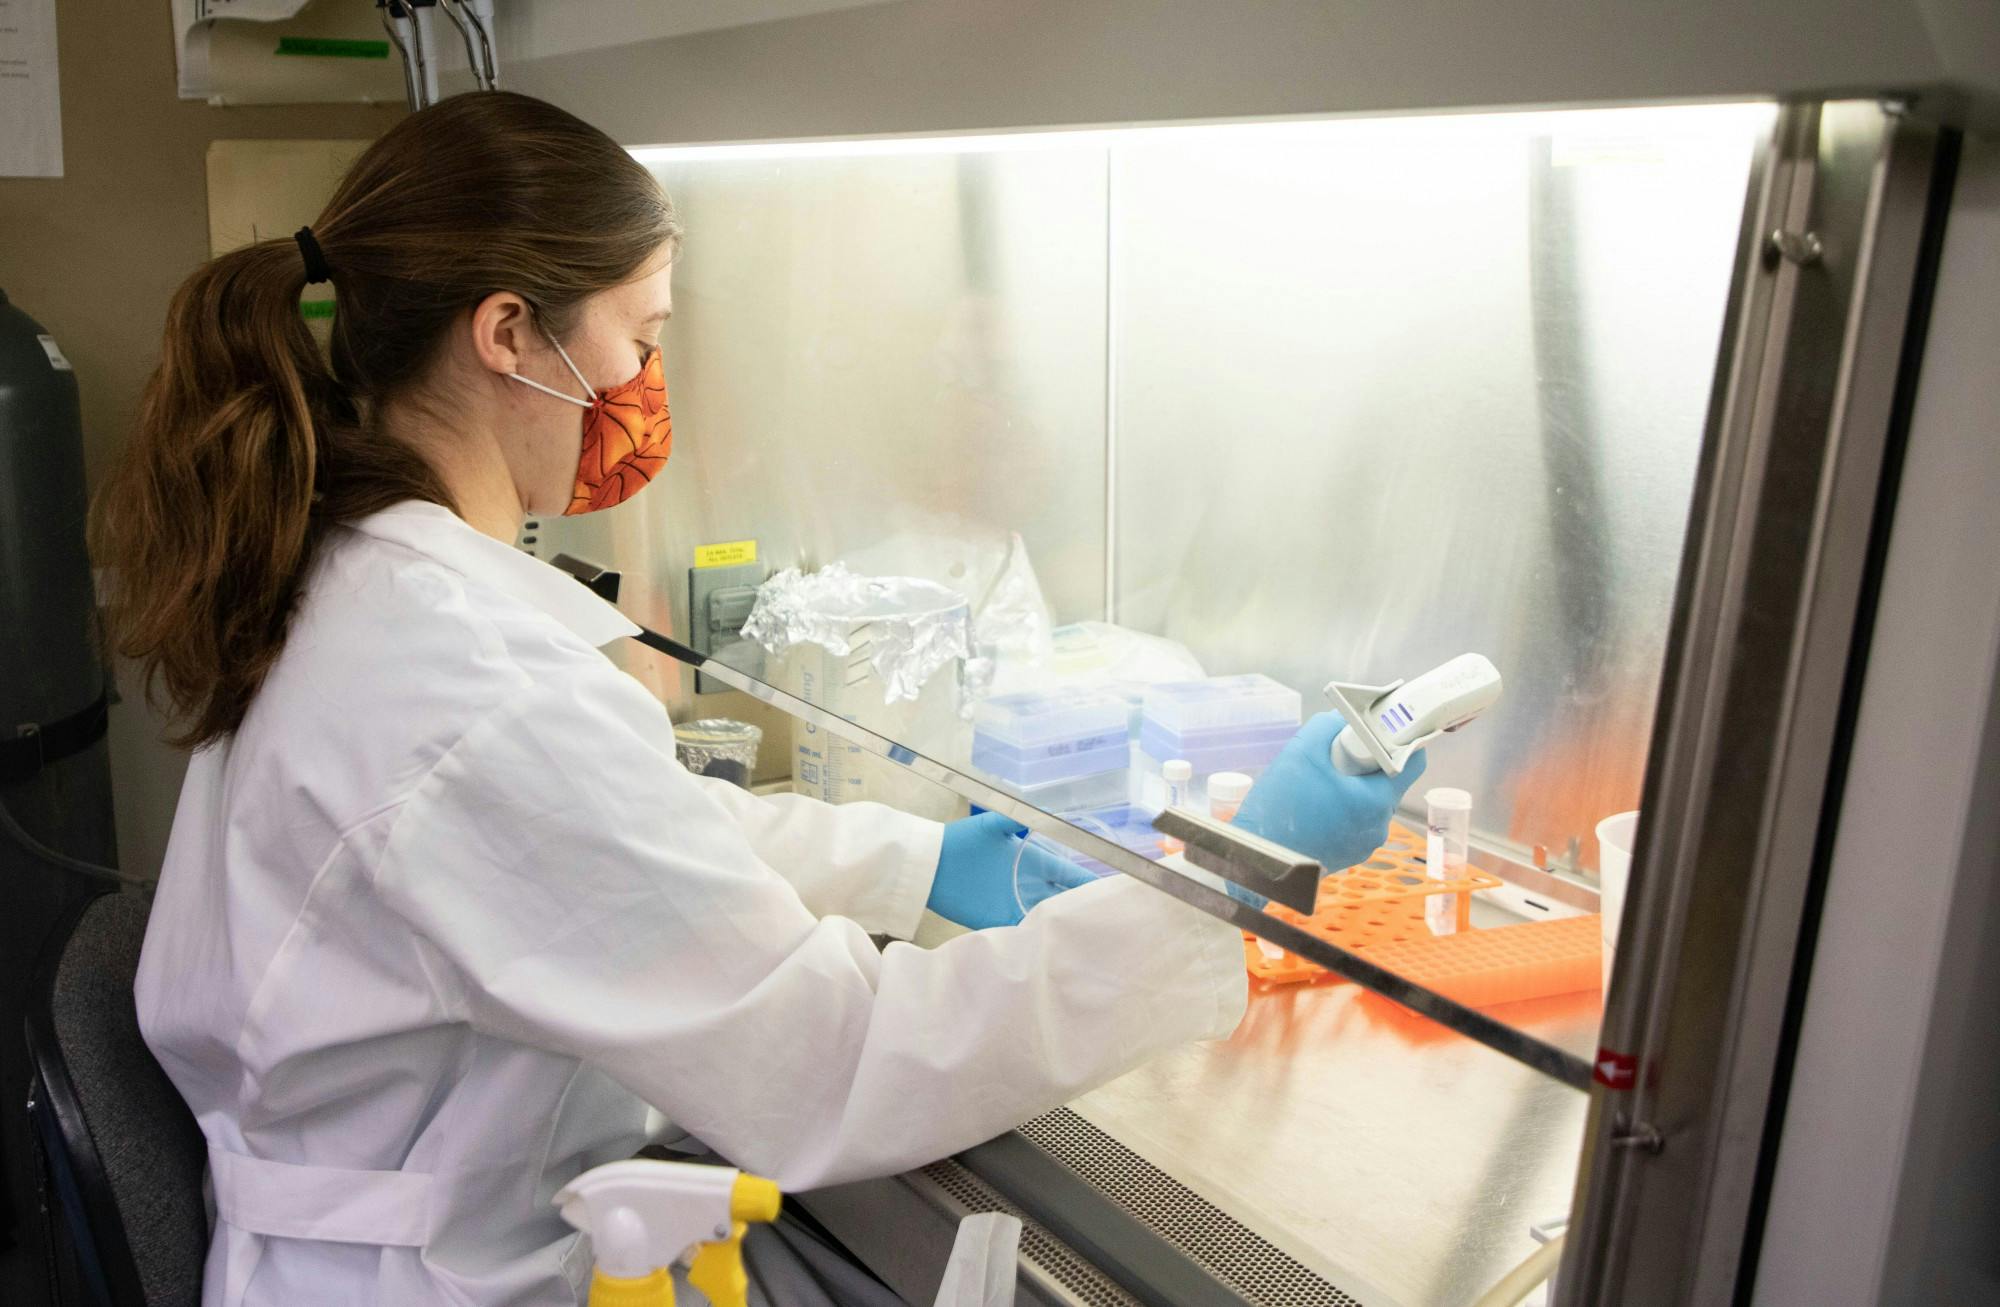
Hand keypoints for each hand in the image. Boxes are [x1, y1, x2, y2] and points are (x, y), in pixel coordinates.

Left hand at [930, 811, 1097, 928]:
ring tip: (1088, 943)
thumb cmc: (960, 840)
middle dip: (1082, 910)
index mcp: (1033, 861)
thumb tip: (1048, 811)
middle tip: (1109, 925)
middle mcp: (1028, 884)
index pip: (1070, 874)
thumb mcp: (991, 825)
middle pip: (1063, 900)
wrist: (929, 863)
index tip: (1113, 893)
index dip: (1089, 883)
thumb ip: (1016, 818)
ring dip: (1062, 929)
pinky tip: (1053, 951)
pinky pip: (1021, 933)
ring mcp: (1013, 903)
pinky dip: (1035, 941)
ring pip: (1046, 919)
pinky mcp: (995, 920)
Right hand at [1234, 712, 1427, 872]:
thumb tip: (1342, 719)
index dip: (1398, 740)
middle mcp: (1379, 825)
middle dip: (1366, 763)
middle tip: (1336, 756)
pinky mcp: (1349, 854)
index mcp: (1376, 800)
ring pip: (1370, 801)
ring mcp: (1365, 844)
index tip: (1377, 731)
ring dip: (1352, 787)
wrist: (1259, 861)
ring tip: (1319, 783)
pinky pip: (1356, 821)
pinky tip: (1315, 805)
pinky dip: (1342, 808)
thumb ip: (1328, 726)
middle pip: (1388, 781)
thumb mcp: (1301, 751)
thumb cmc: (1281, 807)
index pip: (1412, 762)